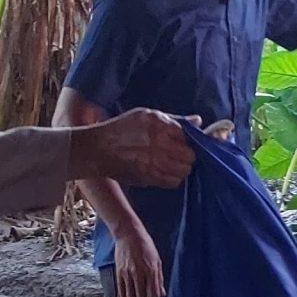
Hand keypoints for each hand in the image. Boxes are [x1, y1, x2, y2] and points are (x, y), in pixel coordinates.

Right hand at [73, 108, 195, 187]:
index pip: (191, 137)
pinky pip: (173, 182)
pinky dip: (173, 178)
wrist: (98, 149)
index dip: (193, 141)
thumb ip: (174, 119)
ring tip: (171, 163)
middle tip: (180, 154)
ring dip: (181, 168)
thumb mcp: (147, 115)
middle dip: (188, 155)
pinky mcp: (149, 177)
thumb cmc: (121, 128)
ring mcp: (155, 162)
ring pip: (184, 170)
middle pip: (191, 156)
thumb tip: (198, 121)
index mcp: (160, 125)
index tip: (190, 143)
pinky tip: (164, 171)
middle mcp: (160, 144)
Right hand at [112, 225, 166, 296]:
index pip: (153, 293)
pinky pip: (122, 290)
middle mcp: (139, 273)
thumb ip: (159, 278)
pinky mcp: (119, 272)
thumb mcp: (157, 260)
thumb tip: (162, 293)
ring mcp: (128, 273)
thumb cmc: (146, 246)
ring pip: (131, 296)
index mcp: (151, 270)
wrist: (128, 234)